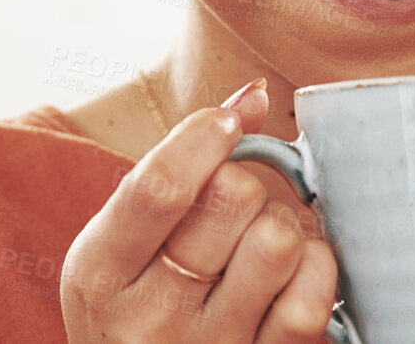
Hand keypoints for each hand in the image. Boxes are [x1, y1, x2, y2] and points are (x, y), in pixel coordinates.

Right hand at [61, 79, 338, 342]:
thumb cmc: (134, 300)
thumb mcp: (122, 239)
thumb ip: (177, 164)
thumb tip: (253, 97)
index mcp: (101, 273)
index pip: (160, 188)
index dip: (205, 136)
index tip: (227, 123)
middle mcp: (150, 319)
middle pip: (231, 199)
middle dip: (241, 183)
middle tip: (230, 207)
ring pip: (279, 242)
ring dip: (278, 227)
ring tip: (255, 245)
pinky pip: (311, 297)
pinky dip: (313, 268)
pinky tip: (289, 274)